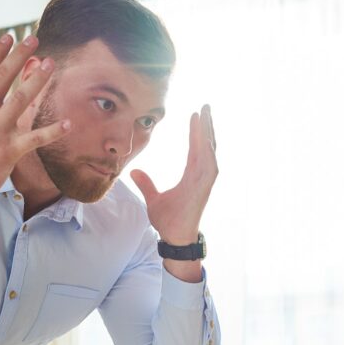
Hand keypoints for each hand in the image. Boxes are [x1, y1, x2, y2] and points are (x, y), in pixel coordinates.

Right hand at [0, 34, 70, 241]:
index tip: (9, 38)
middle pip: (3, 78)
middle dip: (19, 56)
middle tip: (33, 39)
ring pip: (21, 100)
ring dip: (37, 80)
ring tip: (50, 64)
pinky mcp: (9, 150)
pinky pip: (35, 138)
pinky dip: (52, 132)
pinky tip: (67, 124)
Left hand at [130, 104, 217, 245]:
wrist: (174, 238)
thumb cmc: (168, 221)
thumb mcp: (153, 199)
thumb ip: (146, 184)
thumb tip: (134, 172)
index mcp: (191, 176)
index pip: (195, 149)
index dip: (195, 132)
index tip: (194, 115)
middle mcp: (201, 177)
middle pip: (206, 146)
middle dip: (206, 126)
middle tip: (205, 106)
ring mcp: (204, 183)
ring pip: (209, 152)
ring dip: (209, 134)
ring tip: (206, 115)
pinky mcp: (203, 189)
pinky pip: (208, 166)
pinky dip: (208, 152)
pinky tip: (205, 138)